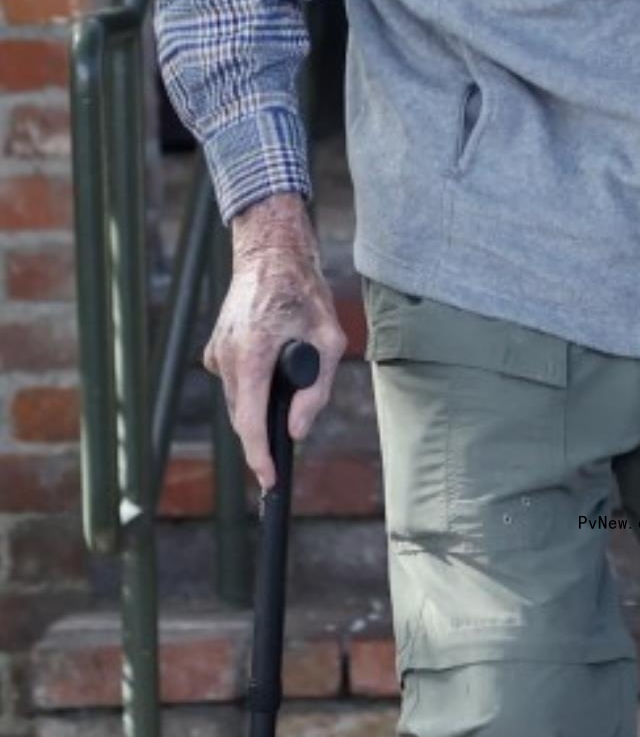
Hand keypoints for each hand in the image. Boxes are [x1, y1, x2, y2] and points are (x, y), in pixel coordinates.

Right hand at [205, 192, 347, 490]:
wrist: (270, 256)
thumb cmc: (305, 293)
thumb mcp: (329, 341)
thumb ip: (315, 390)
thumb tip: (296, 430)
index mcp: (252, 354)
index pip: (250, 421)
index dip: (260, 456)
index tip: (269, 481)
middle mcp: (226, 357)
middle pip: (245, 415)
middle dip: (266, 430)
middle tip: (290, 435)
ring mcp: (216, 353)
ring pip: (240, 400)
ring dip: (262, 403)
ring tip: (289, 376)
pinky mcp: (214, 349)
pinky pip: (236, 382)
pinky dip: (254, 384)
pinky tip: (273, 362)